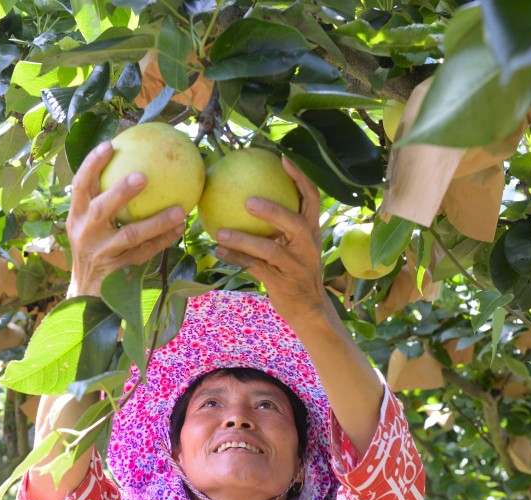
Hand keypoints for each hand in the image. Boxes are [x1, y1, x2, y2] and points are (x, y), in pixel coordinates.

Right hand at [65, 142, 186, 296]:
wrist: (85, 293)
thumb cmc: (94, 251)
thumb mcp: (89, 227)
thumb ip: (103, 201)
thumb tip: (131, 166)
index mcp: (76, 216)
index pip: (80, 185)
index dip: (92, 164)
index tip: (110, 145)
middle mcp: (84, 233)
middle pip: (101, 208)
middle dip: (121, 191)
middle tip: (144, 176)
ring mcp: (101, 253)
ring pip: (130, 234)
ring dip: (156, 221)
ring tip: (180, 210)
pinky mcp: (117, 270)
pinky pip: (145, 252)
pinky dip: (163, 240)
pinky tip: (179, 229)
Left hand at [212, 157, 327, 324]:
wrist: (308, 308)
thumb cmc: (294, 271)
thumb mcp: (295, 246)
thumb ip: (281, 226)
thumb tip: (249, 197)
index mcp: (312, 230)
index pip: (312, 198)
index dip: (300, 178)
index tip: (282, 159)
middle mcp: (308, 245)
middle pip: (294, 222)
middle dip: (272, 210)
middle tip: (248, 201)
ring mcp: (296, 265)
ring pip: (270, 249)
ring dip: (243, 240)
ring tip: (220, 233)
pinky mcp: (283, 282)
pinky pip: (255, 267)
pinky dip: (236, 258)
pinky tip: (218, 252)